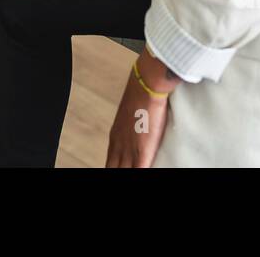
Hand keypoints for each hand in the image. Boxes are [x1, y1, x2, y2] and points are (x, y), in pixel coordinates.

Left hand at [106, 50, 179, 167]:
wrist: (146, 87)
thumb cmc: (141, 96)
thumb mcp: (131, 115)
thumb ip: (132, 128)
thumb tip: (138, 131)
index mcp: (115, 138)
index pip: (111, 163)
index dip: (115, 168)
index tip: (118, 168)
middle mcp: (119, 146)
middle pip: (113, 168)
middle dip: (117, 171)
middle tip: (124, 170)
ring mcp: (130, 151)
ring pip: (124, 171)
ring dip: (128, 172)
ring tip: (136, 169)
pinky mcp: (142, 152)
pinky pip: (139, 171)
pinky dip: (142, 174)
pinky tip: (148, 174)